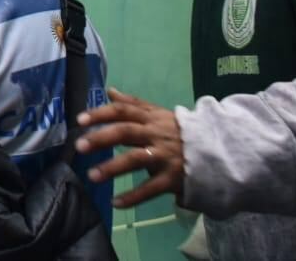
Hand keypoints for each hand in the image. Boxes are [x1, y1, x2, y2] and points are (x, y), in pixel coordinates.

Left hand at [75, 87, 185, 206]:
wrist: (216, 151)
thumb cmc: (179, 132)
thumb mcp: (157, 114)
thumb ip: (133, 104)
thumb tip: (109, 91)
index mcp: (150, 118)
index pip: (122, 111)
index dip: (101, 113)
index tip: (80, 120)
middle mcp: (155, 134)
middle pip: (125, 132)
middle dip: (101, 138)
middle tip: (79, 146)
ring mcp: (164, 156)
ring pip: (135, 160)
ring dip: (112, 168)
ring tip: (92, 176)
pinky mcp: (172, 178)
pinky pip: (150, 188)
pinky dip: (133, 197)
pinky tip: (116, 203)